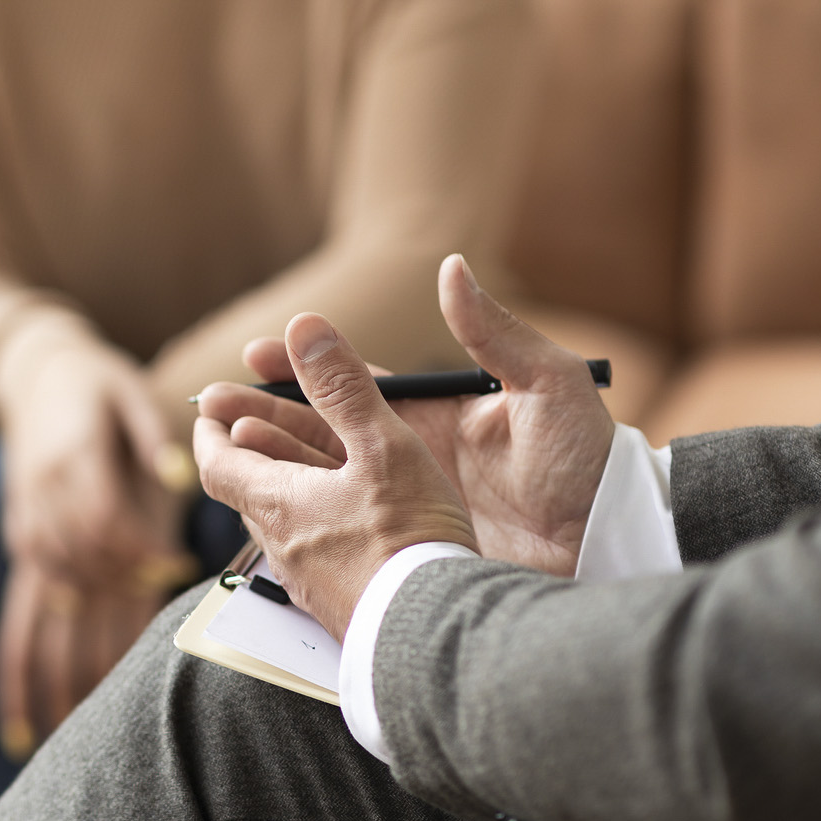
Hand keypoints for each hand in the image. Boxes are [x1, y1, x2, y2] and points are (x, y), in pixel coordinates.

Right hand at [0, 339, 195, 755]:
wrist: (35, 376)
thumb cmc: (98, 387)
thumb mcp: (128, 393)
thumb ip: (149, 438)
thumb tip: (178, 473)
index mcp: (72, 463)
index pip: (104, 520)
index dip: (137, 548)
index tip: (171, 567)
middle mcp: (43, 510)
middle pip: (78, 578)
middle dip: (105, 633)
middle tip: (140, 693)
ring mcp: (29, 540)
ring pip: (47, 617)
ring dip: (60, 677)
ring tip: (71, 741)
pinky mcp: (24, 556)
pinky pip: (19, 626)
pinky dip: (18, 679)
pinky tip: (23, 730)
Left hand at [194, 312, 475, 641]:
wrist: (438, 635)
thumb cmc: (409, 538)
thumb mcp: (382, 446)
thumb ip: (343, 386)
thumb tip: (302, 326)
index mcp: (277, 503)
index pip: (216, 463)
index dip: (211, 429)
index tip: (213, 405)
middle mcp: (282, 546)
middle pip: (250, 490)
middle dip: (250, 450)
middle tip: (250, 423)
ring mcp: (310, 581)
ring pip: (284, 522)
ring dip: (285, 487)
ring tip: (299, 464)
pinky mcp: (340, 606)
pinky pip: (317, 553)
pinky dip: (319, 522)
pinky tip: (348, 522)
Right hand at [195, 255, 614, 577]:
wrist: (612, 551)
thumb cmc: (590, 467)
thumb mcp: (550, 391)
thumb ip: (496, 334)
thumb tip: (448, 269)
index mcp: (437, 413)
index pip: (352, 384)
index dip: (300, 367)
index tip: (254, 352)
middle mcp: (412, 458)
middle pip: (320, 433)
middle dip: (262, 417)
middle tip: (208, 408)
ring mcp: (408, 508)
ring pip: (320, 484)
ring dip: (268, 468)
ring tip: (214, 458)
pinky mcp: (411, 552)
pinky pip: (344, 538)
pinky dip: (300, 528)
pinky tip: (263, 526)